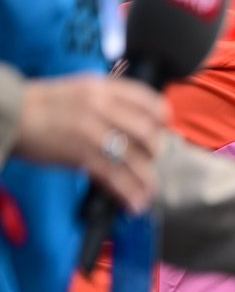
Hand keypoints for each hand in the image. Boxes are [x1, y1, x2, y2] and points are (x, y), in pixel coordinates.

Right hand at [14, 73, 166, 212]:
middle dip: (155, 152)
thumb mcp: (79, 90)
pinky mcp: (82, 155)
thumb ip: (108, 101)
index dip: (162, 118)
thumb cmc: (42, 105)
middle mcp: (102, 107)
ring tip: (148, 192)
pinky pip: (116, 178)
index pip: (148, 101)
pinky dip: (129, 193)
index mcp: (103, 88)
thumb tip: (134, 119)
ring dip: (147, 180)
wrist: (8, 113)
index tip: (162, 130)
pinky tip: (135, 203)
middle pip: (147, 133)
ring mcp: (93, 132)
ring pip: (135, 159)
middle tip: (150, 161)